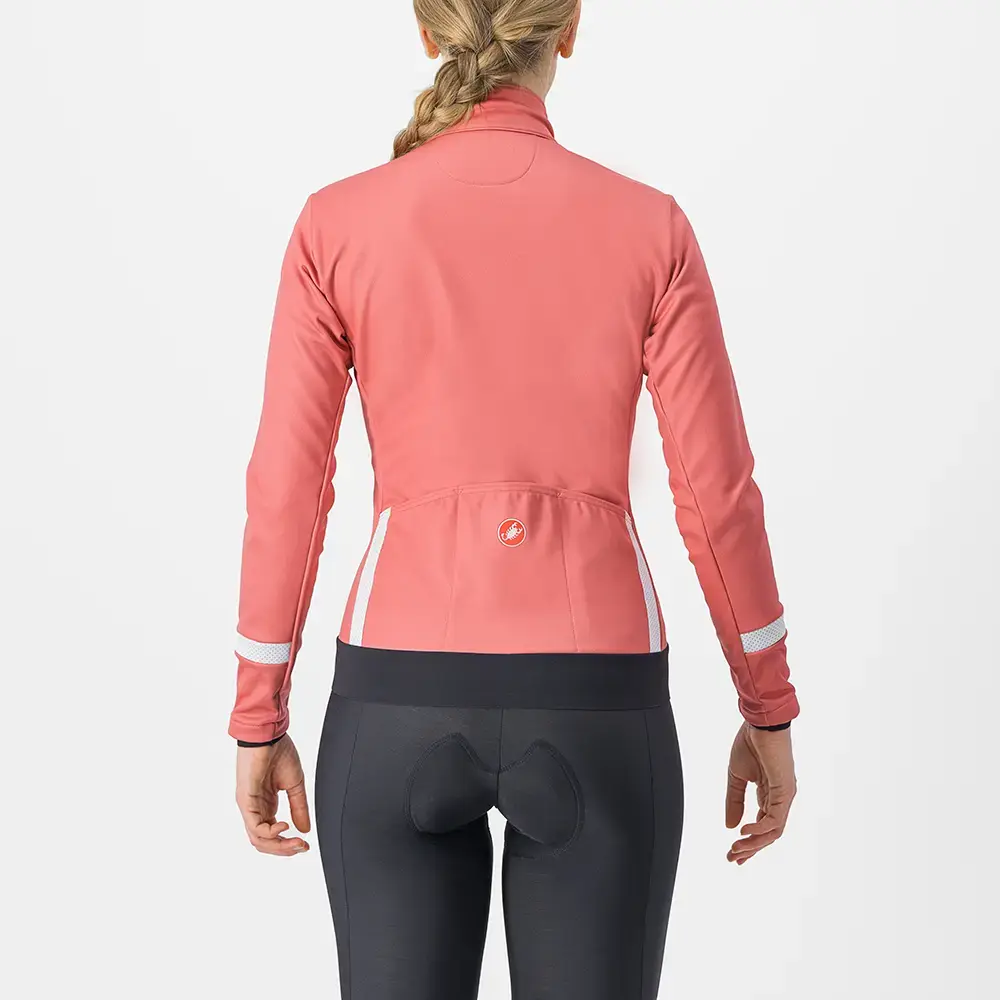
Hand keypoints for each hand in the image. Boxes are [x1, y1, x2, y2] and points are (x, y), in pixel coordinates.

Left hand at [236, 735, 310, 856]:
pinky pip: (255, 826)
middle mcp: (255, 809)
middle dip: (285, 850)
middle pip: (264, 843)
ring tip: (295, 842)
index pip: (272, 836)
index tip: (305, 845)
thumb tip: (304, 830)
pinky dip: (271, 832)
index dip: (288, 845)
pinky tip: (285, 826)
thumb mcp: (295, 784)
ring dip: (279, 846)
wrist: (268, 733)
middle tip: (302, 847)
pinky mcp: (246, 800)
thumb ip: (299, 807)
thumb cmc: (278, 752)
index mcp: (265, 806)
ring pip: (258, 839)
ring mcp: (248, 806)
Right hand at [725, 722, 795, 863]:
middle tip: (731, 859)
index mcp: (768, 795)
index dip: (748, 843)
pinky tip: (744, 832)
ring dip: (754, 843)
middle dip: (750, 849)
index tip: (733, 856)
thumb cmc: (750, 743)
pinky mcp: (784, 791)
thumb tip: (730, 826)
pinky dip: (760, 828)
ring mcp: (784, 797)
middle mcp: (779, 799)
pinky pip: (775, 818)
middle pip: (768, 834)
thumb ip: (734, 801)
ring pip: (773, 831)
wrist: (759, 723)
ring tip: (735, 849)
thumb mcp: (736, 777)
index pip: (761, 826)